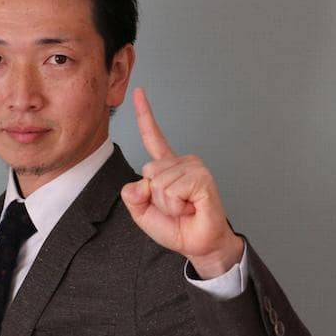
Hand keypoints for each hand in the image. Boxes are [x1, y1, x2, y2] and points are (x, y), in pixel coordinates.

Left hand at [120, 88, 243, 278]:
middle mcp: (181, 162)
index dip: (145, 114)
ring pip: (160, 182)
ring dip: (167, 203)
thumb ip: (132, 196)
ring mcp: (194, 168)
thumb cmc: (176, 227)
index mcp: (166, 167)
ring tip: (184, 208)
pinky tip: (191, 207)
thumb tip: (139, 182)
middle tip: (175, 207)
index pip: (153, 137)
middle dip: (155, 197)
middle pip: (149, 171)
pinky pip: (173, 188)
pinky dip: (177, 204)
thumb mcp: (143, 213)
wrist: (198, 245)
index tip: (139, 91)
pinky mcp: (202, 178)